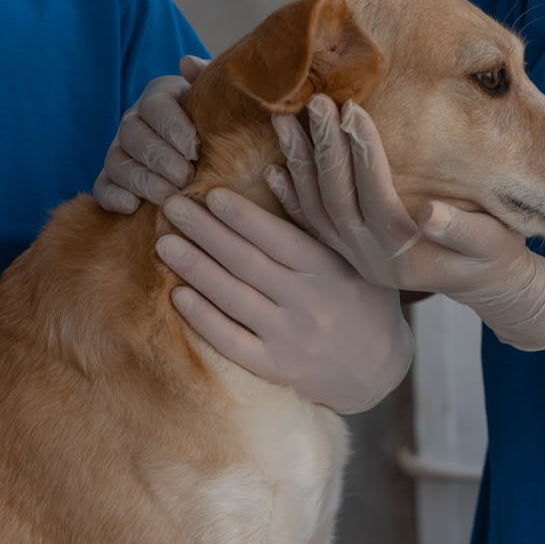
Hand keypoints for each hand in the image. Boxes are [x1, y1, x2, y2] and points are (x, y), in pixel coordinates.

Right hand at [93, 55, 206, 212]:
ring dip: (141, 181)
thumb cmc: (218, 123)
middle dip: (160, 158)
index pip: (156, 105)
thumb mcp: (221, 101)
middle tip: (186, 177)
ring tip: (169, 196)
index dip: (173, 127)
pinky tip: (133, 208)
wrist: (210, 150)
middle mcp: (134, 120)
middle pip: (134, 135)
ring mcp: (120, 150)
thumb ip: (210, 80)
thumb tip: (188, 63)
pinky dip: (113, 197)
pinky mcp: (112, 178)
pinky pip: (101, 187)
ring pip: (117, 162)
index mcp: (160, 96)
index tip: (196, 148)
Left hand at [155, 185, 412, 413]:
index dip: (243, 217)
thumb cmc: (364, 300)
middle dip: (206, 233)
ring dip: (196, 269)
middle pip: (248, 263)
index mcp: (330, 271)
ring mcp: (291, 338)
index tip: (212, 194)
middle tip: (173, 207)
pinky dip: (203, 318)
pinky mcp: (276, 368)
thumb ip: (313, 219)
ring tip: (165, 244)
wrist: (379, 369)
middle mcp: (310, 304)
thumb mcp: (355, 257)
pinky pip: (232, 342)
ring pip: (234, 298)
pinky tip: (178, 295)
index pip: (279, 239)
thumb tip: (271, 173)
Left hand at [273, 94, 544, 350]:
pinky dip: (292, 196)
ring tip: (283, 121)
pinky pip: (311, 226)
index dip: (362, 152)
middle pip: (337, 198)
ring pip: (316, 210)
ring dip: (299, 164)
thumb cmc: (494, 255)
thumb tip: (430, 211)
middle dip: (325, 147)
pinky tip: (276, 168)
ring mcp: (354, 257)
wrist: (482, 285)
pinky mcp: (347, 254)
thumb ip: (463, 230)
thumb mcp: (492, 243)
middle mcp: (371, 257)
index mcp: (404, 251)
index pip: (376, 194)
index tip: (352, 108)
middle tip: (314, 102)